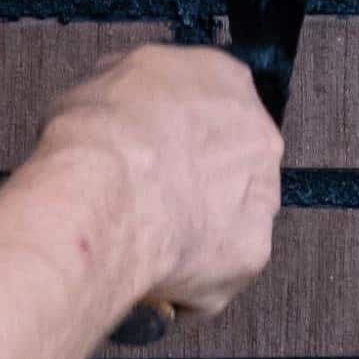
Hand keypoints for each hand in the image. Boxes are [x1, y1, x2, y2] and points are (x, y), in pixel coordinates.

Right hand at [38, 46, 281, 316]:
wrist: (107, 191)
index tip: (152, 150)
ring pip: (231, 218)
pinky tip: (153, 275)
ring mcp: (261, 195)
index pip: (210, 104)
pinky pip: (219, 270)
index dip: (177, 132)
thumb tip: (120, 107)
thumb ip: (128, 94)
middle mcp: (258, 135)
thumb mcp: (97, 84)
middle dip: (194, 182)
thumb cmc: (99, 134)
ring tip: (147, 242)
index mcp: (225, 80)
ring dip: (197, 231)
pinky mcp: (252, 252)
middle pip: (231, 162)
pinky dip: (189, 278)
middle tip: (150, 200)